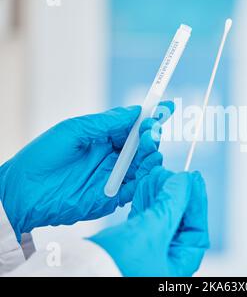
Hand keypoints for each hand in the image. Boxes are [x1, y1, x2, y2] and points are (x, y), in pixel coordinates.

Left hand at [0, 102, 173, 240]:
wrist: (24, 192)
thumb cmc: (43, 156)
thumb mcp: (75, 130)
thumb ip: (107, 122)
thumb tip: (135, 110)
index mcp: (103, 138)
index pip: (132, 127)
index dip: (148, 118)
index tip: (164, 108)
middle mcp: (112, 157)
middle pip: (141, 146)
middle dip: (150, 136)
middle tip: (150, 131)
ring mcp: (113, 177)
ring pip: (143, 165)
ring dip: (151, 154)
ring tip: (149, 146)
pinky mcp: (113, 197)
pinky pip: (137, 187)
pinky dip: (147, 178)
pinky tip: (150, 167)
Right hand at [89, 166, 208, 276]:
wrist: (78, 273)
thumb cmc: (114, 267)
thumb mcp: (151, 231)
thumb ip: (171, 203)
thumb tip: (185, 181)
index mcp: (179, 263)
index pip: (196, 227)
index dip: (197, 199)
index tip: (195, 178)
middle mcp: (166, 259)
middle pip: (179, 219)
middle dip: (176, 194)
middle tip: (175, 173)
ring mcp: (149, 252)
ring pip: (161, 216)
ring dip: (160, 194)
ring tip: (157, 174)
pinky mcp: (132, 244)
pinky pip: (145, 219)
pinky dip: (145, 201)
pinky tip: (145, 186)